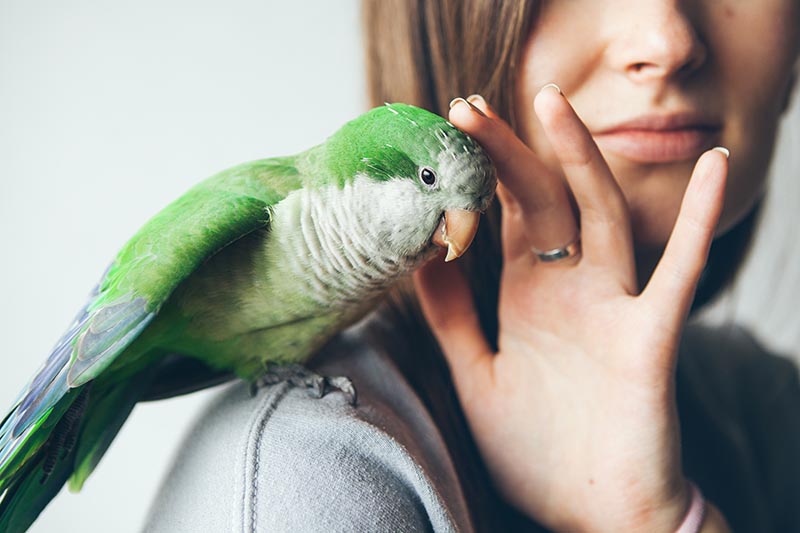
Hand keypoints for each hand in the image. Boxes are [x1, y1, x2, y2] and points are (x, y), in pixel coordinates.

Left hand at [414, 87, 728, 531]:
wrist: (593, 515)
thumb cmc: (539, 451)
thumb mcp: (479, 376)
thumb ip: (454, 319)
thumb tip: (423, 260)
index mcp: (529, 299)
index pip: (503, 219)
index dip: (476, 178)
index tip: (443, 138)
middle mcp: (570, 291)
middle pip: (540, 203)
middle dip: (507, 154)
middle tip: (466, 108)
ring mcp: (612, 308)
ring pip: (600, 216)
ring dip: (579, 159)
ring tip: (551, 104)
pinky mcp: (649, 338)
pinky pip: (679, 273)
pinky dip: (701, 221)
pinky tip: (715, 170)